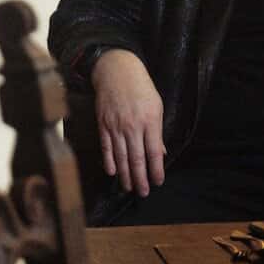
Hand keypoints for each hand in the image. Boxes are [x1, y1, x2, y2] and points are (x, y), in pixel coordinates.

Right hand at [91, 49, 164, 194]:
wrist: (116, 70)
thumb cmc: (141, 88)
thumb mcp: (157, 107)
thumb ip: (158, 132)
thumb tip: (161, 153)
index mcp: (150, 122)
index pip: (154, 152)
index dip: (156, 170)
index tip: (158, 181)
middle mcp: (132, 126)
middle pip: (137, 159)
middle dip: (140, 179)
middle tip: (143, 192)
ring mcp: (116, 126)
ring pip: (121, 156)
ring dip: (125, 175)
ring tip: (129, 188)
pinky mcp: (103, 124)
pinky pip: (106, 146)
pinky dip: (108, 161)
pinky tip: (112, 172)